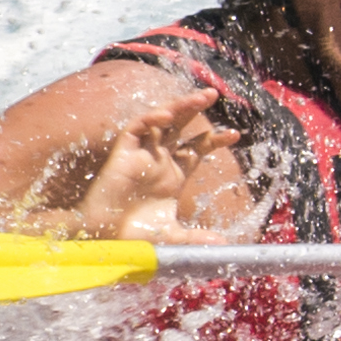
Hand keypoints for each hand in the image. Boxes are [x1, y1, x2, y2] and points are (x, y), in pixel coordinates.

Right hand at [59, 101, 243, 242]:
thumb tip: (223, 246)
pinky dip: (151, 119)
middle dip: (196, 108)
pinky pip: (136, 127)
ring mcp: (141, 154)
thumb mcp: (172, 237)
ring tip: (200, 97)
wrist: (106, 239)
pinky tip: (167, 116)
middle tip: (215, 94)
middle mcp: (159, 160)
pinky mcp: (122, 153)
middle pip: (181, 126)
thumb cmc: (135, 236)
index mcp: (174, 174)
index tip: (234, 135)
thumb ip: (196, 239)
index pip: (197, 148)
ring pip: (161, 121)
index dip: (214, 139)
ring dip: (179, 106)